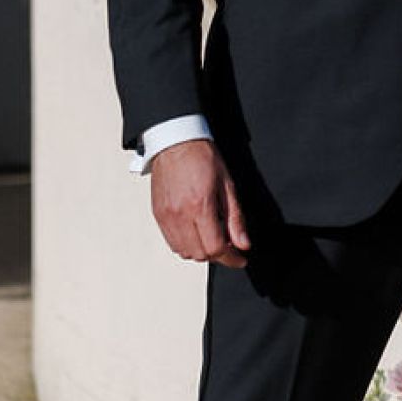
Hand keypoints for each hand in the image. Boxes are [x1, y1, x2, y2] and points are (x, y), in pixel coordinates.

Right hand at [150, 138, 251, 268]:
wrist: (176, 142)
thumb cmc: (202, 157)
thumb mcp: (228, 185)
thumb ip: (235, 218)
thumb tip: (243, 244)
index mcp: (199, 207)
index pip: (215, 248)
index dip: (231, 258)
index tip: (240, 259)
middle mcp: (180, 215)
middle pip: (199, 254)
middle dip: (218, 255)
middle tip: (230, 245)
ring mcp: (166, 217)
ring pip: (184, 252)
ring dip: (201, 251)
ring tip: (213, 236)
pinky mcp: (157, 215)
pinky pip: (171, 242)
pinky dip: (186, 244)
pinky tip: (197, 231)